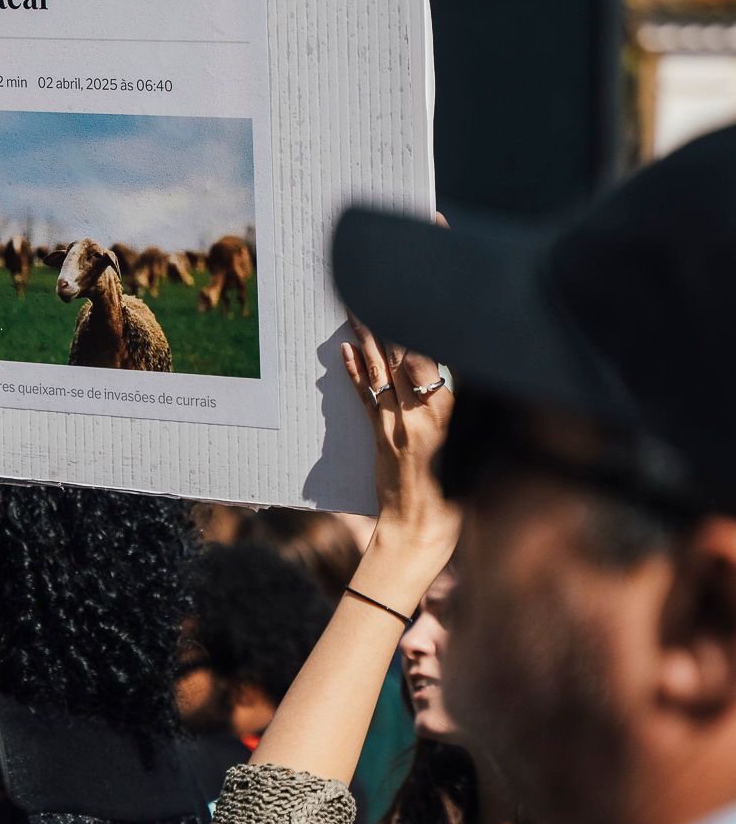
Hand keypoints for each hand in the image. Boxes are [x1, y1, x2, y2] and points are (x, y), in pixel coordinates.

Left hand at [342, 316, 459, 592]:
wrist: (420, 535)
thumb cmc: (459, 498)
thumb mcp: (476, 448)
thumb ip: (467, 409)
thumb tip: (462, 372)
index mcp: (447, 416)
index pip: (432, 357)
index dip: (424, 326)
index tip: (419, 297)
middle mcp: (417, 416)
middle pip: (403, 357)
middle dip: (393, 321)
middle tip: (381, 287)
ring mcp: (394, 426)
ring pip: (381, 371)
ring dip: (369, 337)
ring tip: (358, 307)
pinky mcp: (378, 438)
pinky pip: (364, 398)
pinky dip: (354, 371)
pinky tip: (347, 349)